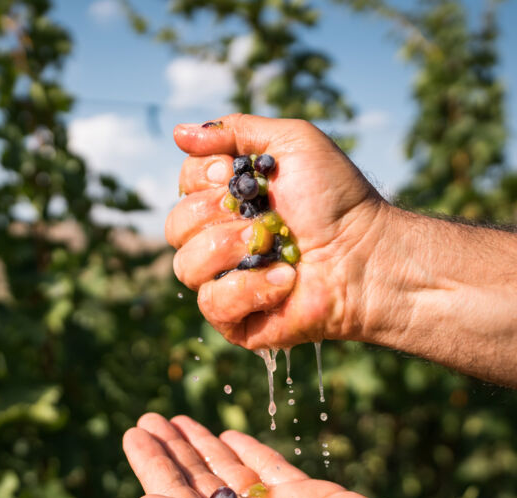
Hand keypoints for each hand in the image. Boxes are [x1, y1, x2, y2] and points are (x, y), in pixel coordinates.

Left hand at [123, 413, 455, 497]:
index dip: (152, 466)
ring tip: (176, 418)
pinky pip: (269, 469)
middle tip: (149, 417)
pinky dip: (247, 451)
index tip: (133, 433)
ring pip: (228, 473)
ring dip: (201, 445)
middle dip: (172, 450)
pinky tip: (227, 435)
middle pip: (196, 484)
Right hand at [167, 113, 387, 349]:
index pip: (183, 185)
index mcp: (226, 200)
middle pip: (175, 227)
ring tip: (275, 247)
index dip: (203, 178)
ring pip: (186, 267)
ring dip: (230, 251)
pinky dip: (250, 289)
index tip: (234, 174)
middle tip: (263, 217)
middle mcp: (218, 240)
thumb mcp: (291, 143)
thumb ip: (235, 130)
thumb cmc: (336, 198)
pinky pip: (212, 304)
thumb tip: (178, 133)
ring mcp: (224, 281)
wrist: (368, 252)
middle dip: (216, 216)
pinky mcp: (236, 320)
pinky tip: (286, 280)